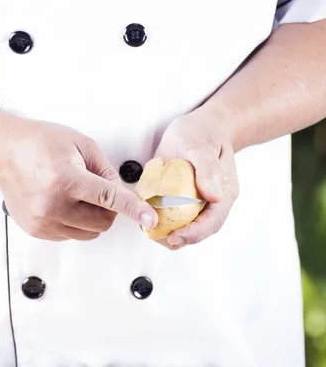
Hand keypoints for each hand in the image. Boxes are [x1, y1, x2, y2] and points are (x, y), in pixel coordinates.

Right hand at [0, 119, 156, 240]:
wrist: (3, 153)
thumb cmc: (41, 143)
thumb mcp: (81, 145)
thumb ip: (106, 171)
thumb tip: (123, 194)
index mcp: (66, 179)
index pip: (109, 199)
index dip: (133, 209)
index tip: (149, 219)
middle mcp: (53, 204)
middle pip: (103, 221)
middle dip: (110, 209)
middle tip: (97, 190)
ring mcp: (43, 221)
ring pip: (89, 232)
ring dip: (93, 217)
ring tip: (77, 195)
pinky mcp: (37, 230)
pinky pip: (71, 235)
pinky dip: (76, 223)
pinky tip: (63, 203)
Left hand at [155, 109, 238, 249]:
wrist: (199, 129)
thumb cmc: (202, 133)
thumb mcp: (201, 145)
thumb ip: (207, 168)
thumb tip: (214, 196)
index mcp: (224, 193)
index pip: (212, 221)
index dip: (194, 233)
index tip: (175, 237)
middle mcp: (211, 203)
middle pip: (198, 231)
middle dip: (177, 238)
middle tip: (154, 235)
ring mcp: (196, 203)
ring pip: (183, 227)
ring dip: (165, 231)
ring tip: (147, 227)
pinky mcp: (180, 201)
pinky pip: (169, 216)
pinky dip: (157, 218)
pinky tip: (144, 212)